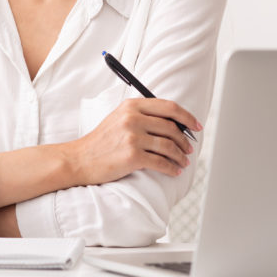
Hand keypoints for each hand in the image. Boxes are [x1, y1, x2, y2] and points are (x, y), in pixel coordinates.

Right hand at [66, 98, 201, 185]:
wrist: (80, 159)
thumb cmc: (101, 141)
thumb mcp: (118, 118)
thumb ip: (142, 115)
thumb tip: (172, 123)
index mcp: (131, 106)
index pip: (168, 107)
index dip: (187, 116)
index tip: (196, 126)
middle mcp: (132, 118)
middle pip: (171, 127)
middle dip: (184, 140)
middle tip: (188, 149)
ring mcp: (132, 137)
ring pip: (169, 145)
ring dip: (180, 156)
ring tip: (183, 162)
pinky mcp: (132, 156)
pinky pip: (161, 162)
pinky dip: (171, 168)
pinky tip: (174, 171)